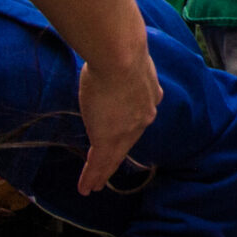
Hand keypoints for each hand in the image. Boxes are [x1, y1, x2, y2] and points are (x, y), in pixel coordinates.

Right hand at [75, 52, 161, 193]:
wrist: (120, 57)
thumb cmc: (119, 49)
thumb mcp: (127, 60)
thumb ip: (123, 67)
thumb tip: (112, 56)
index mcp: (149, 96)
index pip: (136, 117)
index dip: (127, 128)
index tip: (124, 132)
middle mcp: (143, 116)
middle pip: (127, 143)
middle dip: (115, 158)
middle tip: (107, 172)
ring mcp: (126, 130)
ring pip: (113, 157)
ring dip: (102, 173)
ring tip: (95, 186)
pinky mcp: (108, 138)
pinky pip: (99, 162)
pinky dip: (92, 176)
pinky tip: (87, 187)